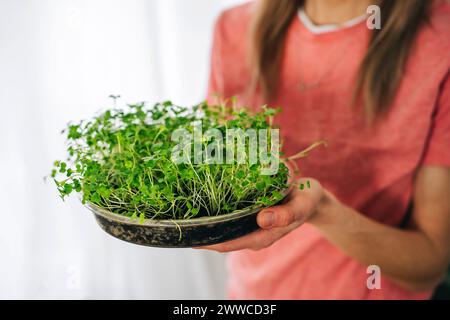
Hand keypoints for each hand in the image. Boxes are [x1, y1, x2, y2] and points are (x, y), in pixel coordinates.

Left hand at [195, 178, 327, 251]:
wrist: (310, 196)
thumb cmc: (306, 200)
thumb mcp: (302, 206)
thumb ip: (287, 214)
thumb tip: (262, 219)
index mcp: (262, 235)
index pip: (227, 244)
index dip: (206, 241)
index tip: (186, 234)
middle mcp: (252, 232)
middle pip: (220, 237)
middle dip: (199, 231)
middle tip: (176, 218)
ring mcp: (249, 223)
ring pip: (222, 225)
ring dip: (204, 219)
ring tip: (182, 209)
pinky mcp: (249, 213)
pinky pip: (228, 214)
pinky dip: (215, 208)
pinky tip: (201, 198)